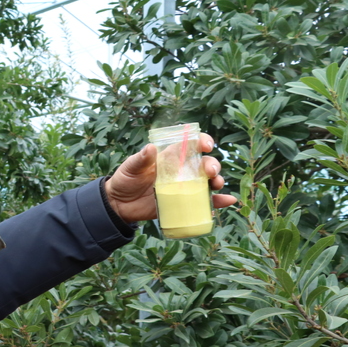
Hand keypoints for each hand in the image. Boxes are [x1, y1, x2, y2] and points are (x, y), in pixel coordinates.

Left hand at [104, 133, 237, 223]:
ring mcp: (184, 187)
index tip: (206, 145)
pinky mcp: (184, 203)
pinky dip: (218, 201)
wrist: (119, 204)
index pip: (189, 145)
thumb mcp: (129, 168)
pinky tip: (227, 200)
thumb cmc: (125, 180)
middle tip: (210, 171)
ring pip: (207, 181)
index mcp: (169, 157)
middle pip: (203, 163)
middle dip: (211, 164)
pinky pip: (204, 202)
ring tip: (217, 184)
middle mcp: (181, 170)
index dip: (201, 142)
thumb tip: (150, 148)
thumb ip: (139, 159)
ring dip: (217, 180)